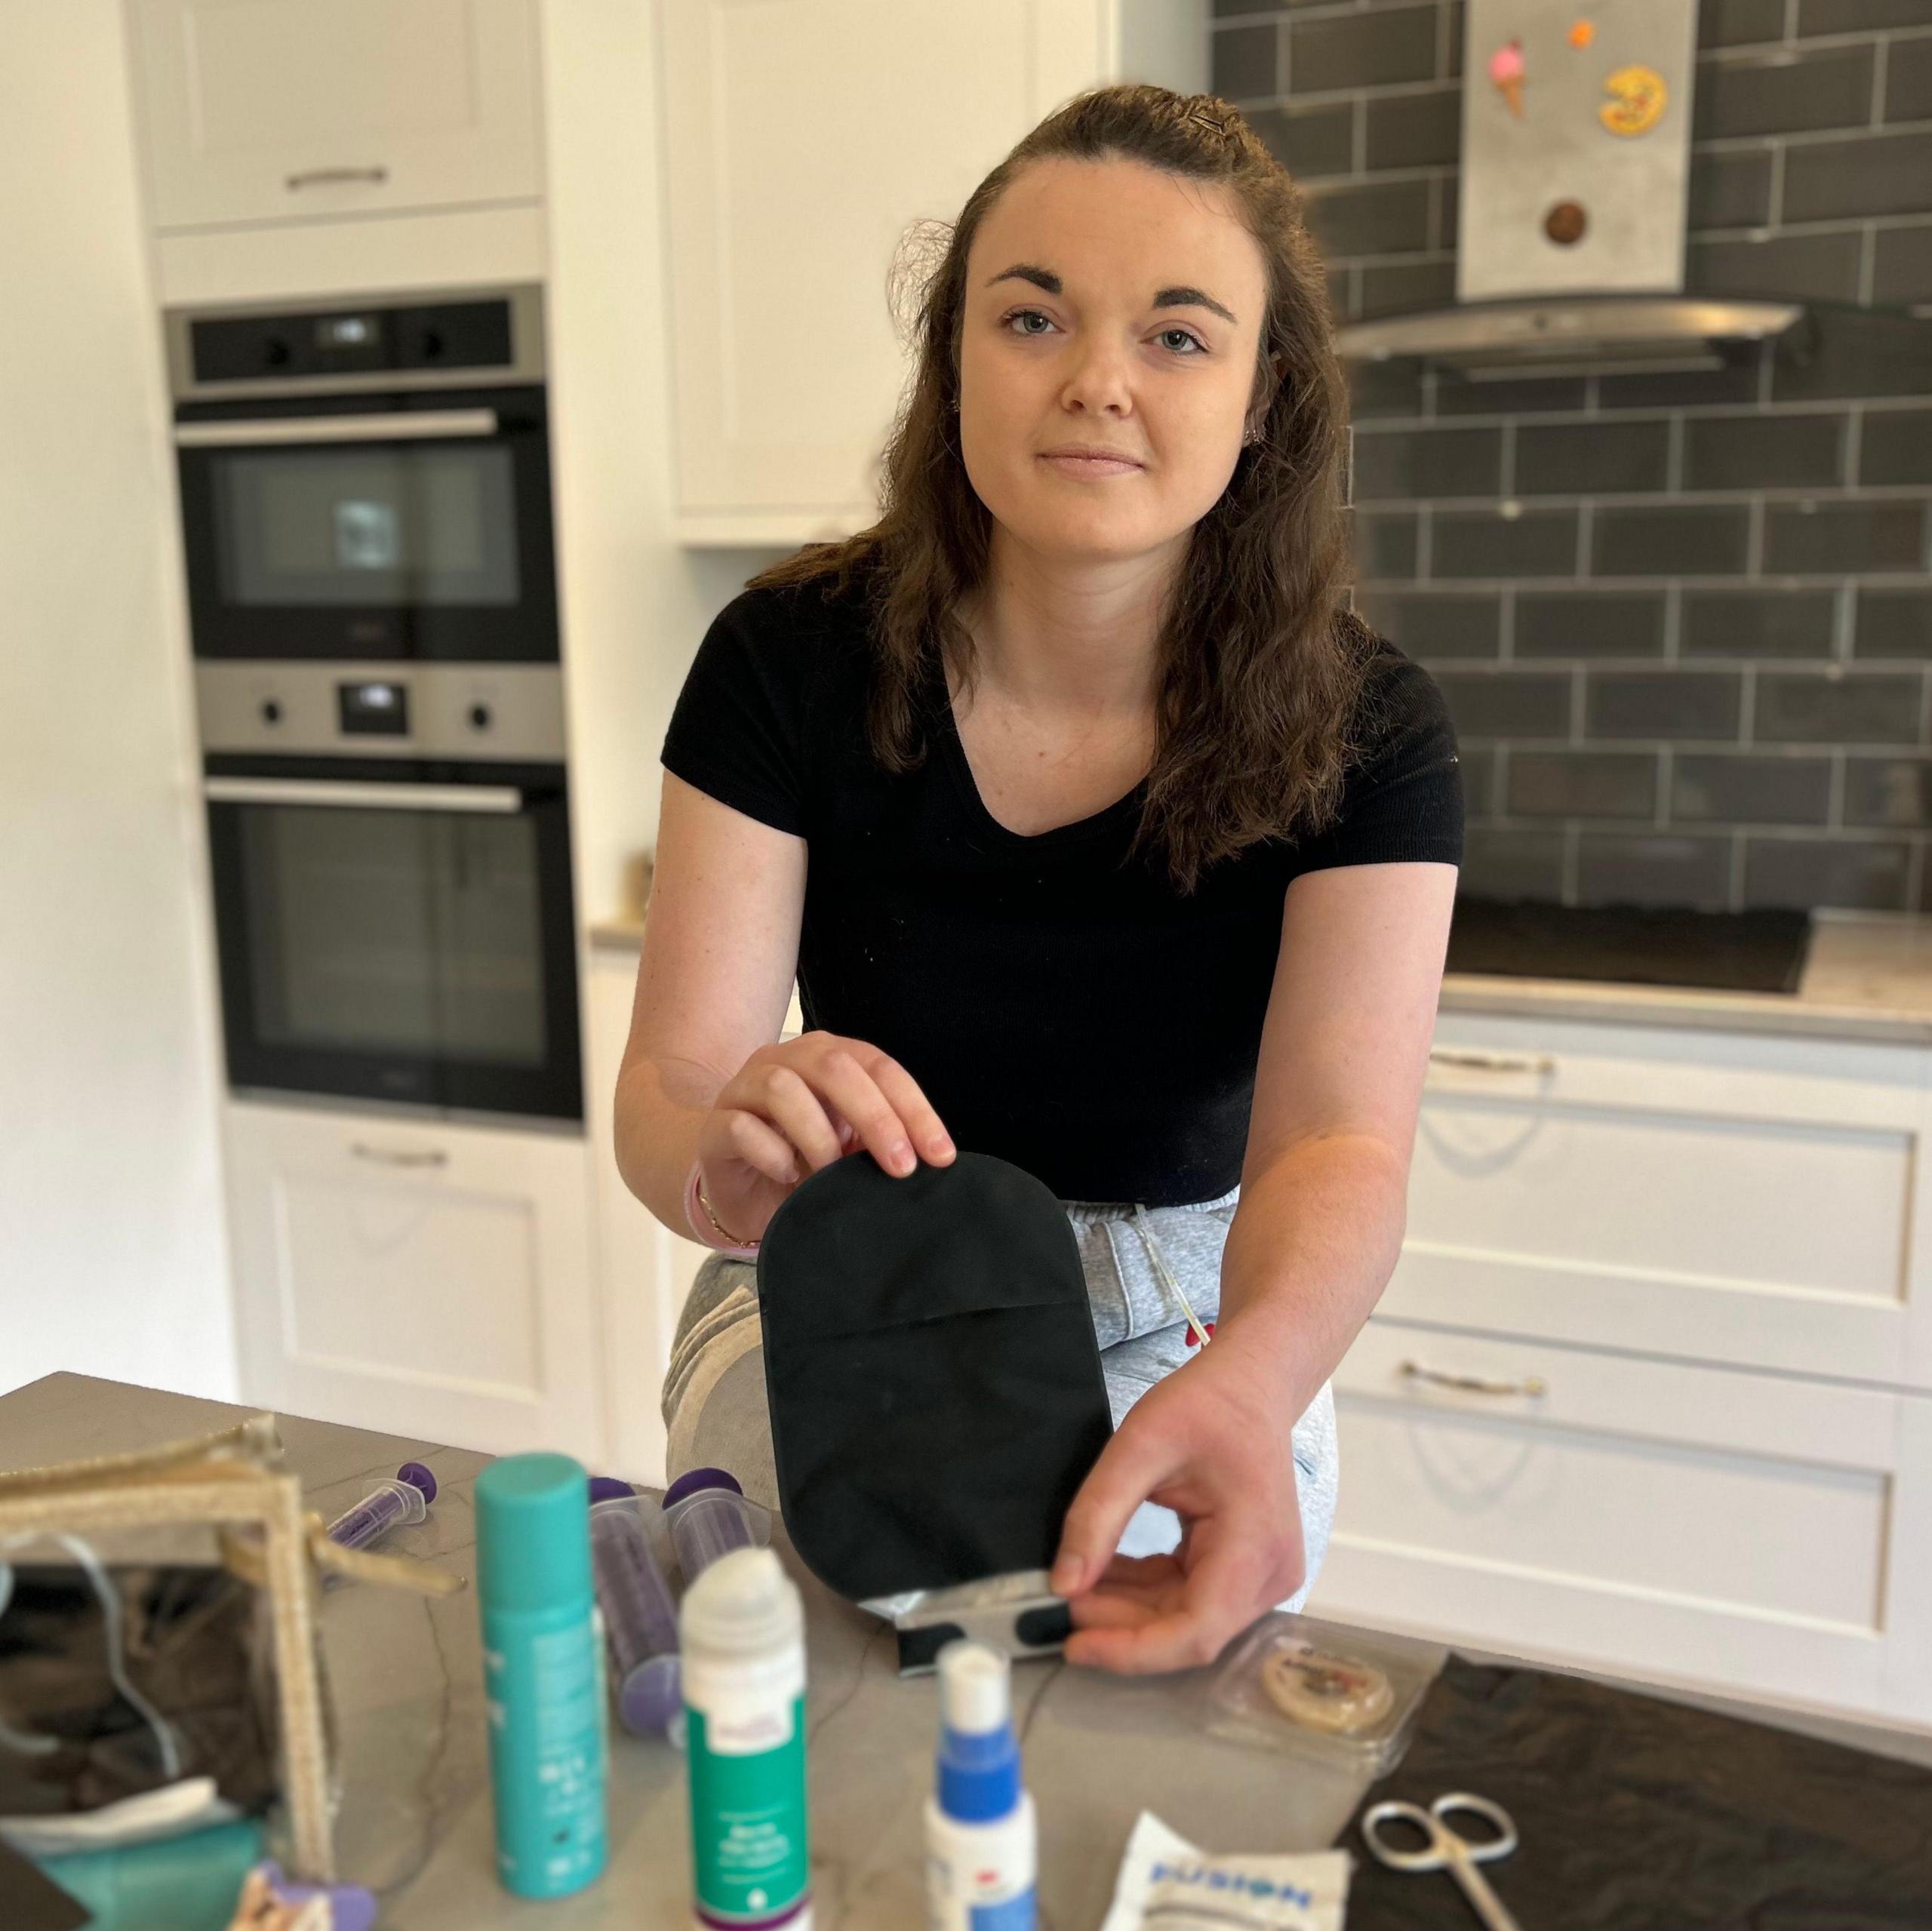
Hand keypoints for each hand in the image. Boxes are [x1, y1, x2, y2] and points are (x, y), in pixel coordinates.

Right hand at [695, 1031, 955, 1244]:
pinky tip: (787, 1174)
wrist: (730, 1179)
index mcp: (827, 1058)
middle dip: (876, 1117)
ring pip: (782, 1088)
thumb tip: (926, 1160)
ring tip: (831, 1174)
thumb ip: (878, 1142)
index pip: (879, 1068)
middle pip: (834, 1067)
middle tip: (900, 1167)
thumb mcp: (848, 1149)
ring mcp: (744, 1088)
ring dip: (818, 1136)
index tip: (940, 1155)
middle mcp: (785, 1061)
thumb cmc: (798, 1158)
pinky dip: (771, 1152)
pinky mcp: (715, 1125)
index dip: (914, 1109)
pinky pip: (740, 1126)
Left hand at [1048, 1332, 1305, 1673]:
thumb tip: (1063, 1583)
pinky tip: (1105, 1573)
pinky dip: (1144, 1592)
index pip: (1197, 1629)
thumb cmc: (1206, 1404)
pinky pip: (1189, 1598)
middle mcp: (1270, 1573)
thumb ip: (1097, 1515)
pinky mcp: (1245, 1571)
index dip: (1134, 1649)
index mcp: (1255, 1543)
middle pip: (1188, 1631)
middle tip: (1060, 1603)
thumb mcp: (1138, 1446)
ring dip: (1128, 1610)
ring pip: (1185, 1620)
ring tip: (1076, 1585)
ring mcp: (1262, 1576)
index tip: (1075, 1644)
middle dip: (1120, 1626)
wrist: (1250, 1386)